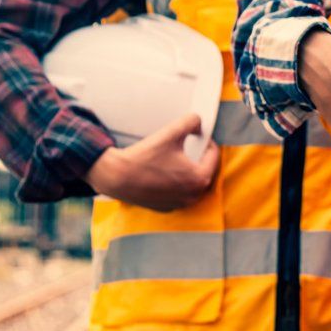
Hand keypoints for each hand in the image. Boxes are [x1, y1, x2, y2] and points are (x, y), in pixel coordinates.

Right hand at [86, 114, 218, 210]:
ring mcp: (179, 204)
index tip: (198, 136)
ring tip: (175, 158)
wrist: (117, 177)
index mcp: (199, 179)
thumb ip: (190, 122)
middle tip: (188, 146)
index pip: (213, 156)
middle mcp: (192, 196)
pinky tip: (163, 172)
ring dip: (188, 171)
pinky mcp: (166, 208)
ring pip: (191, 183)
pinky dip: (175, 183)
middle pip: (204, 171)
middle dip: (198, 157)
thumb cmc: (143, 158)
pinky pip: (178, 193)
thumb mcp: (170, 133)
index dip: (207, 142)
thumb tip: (198, 123)